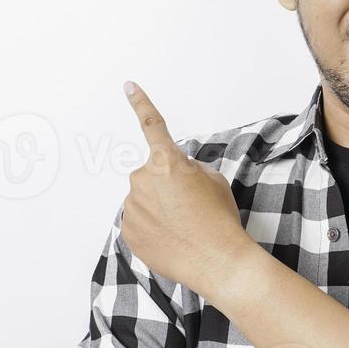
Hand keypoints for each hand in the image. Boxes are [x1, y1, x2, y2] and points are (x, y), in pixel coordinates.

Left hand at [119, 80, 252, 298]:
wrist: (217, 261)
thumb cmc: (220, 219)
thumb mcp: (214, 181)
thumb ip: (189, 168)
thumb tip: (175, 172)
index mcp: (166, 161)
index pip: (152, 125)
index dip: (141, 103)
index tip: (129, 86)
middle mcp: (143, 180)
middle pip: (152, 175)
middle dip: (166, 186)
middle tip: (190, 206)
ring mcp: (132, 207)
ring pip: (144, 200)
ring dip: (159, 209)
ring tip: (183, 227)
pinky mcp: (128, 231)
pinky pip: (138, 222)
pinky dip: (153, 229)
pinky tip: (172, 239)